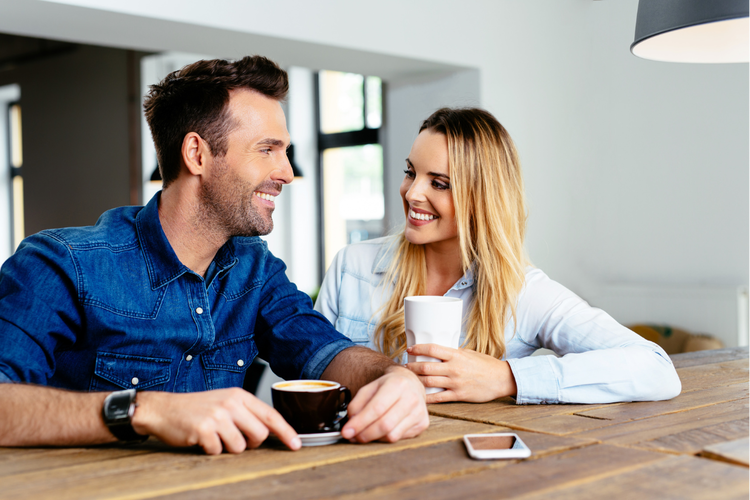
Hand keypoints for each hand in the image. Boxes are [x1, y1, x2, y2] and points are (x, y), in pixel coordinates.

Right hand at [132, 388, 300, 454]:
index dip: (286, 431)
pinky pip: (218, 451)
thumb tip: (269, 432)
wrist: (164, 409)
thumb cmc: (197, 408)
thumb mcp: (225, 403)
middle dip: (250, 443)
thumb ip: (246, 414)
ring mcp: (217, 416)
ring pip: (240, 446)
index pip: (270, 415)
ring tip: (215, 436)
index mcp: (239, 396)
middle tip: (235, 438)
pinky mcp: (204, 429)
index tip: (296, 444)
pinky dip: (211, 451)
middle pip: (259, 434)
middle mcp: (231, 403)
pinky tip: (202, 439)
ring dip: (228, 448)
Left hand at [340, 365, 428, 442]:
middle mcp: (412, 398)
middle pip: (385, 424)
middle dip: (365, 434)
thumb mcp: (369, 388)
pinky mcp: (423, 424)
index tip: (346, 431)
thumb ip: (357, 404)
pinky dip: (385, 438)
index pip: (377, 408)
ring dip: (374, 438)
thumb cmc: (388, 386)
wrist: (410, 383)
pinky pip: (399, 438)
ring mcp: (419, 412)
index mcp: (397, 384)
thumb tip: (351, 425)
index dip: (360, 422)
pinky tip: (380, 431)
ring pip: (392, 435)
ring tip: (365, 433)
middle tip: (352, 437)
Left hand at [406, 344, 517, 403]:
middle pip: (426, 367)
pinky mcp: (459, 395)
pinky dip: (427, 397)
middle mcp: (454, 368)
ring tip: (408, 379)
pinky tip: (419, 396)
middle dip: (411, 367)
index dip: (418, 348)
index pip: (432, 349)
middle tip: (404, 366)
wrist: (502, 379)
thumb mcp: (469, 353)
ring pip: (429, 382)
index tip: (409, 349)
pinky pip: (438, 397)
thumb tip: (438, 352)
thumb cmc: (486, 365)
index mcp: (456, 355)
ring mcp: (456, 383)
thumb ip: (454, 353)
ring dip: (416, 380)